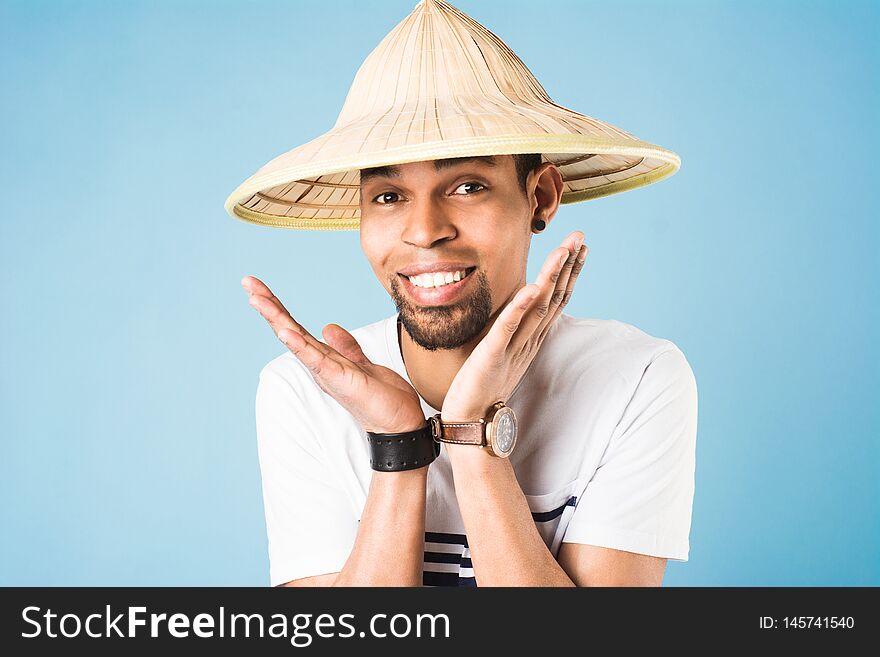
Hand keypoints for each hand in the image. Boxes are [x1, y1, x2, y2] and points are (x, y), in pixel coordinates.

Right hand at [242, 276, 426, 433]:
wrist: (398, 423)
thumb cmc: (381, 398)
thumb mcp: (361, 364)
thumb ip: (345, 347)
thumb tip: (328, 328)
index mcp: (324, 358)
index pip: (296, 328)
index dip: (279, 307)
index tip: (259, 287)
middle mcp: (320, 364)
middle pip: (289, 329)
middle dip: (269, 306)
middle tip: (247, 283)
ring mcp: (327, 372)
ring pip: (296, 340)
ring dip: (277, 319)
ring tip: (257, 299)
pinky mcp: (339, 379)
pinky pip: (316, 359)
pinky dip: (299, 345)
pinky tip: (285, 331)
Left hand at [441, 230, 587, 421]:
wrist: (470, 419)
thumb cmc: (484, 385)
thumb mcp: (504, 350)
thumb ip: (516, 328)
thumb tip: (524, 305)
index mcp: (530, 338)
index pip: (554, 299)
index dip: (568, 272)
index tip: (579, 247)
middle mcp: (527, 340)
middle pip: (553, 298)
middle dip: (568, 266)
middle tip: (581, 237)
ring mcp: (512, 347)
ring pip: (537, 308)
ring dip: (551, 278)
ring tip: (563, 252)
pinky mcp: (492, 355)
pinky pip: (507, 329)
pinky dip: (518, 308)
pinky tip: (530, 288)